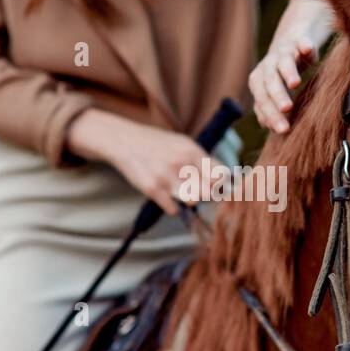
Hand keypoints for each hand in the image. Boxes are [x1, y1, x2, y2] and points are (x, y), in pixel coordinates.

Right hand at [66, 108, 215, 216]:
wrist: (124, 141)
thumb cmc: (157, 144)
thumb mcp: (183, 144)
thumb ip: (202, 160)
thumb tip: (225, 180)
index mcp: (193, 150)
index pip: (221, 175)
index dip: (222, 184)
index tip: (217, 187)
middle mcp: (182, 163)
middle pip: (209, 192)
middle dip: (206, 194)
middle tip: (196, 189)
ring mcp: (167, 177)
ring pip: (192, 201)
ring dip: (188, 199)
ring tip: (178, 189)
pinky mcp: (152, 189)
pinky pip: (173, 209)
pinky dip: (170, 206)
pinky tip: (164, 194)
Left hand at [248, 0, 334, 133]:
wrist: (292, 44)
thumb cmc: (281, 76)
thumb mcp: (273, 93)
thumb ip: (268, 109)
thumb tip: (267, 126)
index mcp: (259, 81)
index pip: (262, 100)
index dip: (271, 114)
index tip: (283, 130)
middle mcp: (268, 66)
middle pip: (270, 82)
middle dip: (277, 96)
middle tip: (286, 110)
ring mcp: (284, 52)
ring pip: (283, 62)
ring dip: (288, 72)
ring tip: (295, 84)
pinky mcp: (299, 41)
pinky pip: (302, 42)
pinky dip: (304, 46)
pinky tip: (307, 50)